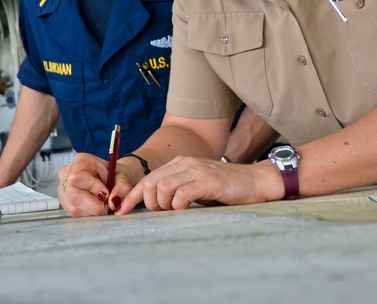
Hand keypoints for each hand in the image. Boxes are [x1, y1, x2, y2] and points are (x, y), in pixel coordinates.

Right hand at [58, 153, 116, 216]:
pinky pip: (74, 213)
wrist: (113, 179)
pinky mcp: (65, 202)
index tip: (106, 193)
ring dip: (91, 211)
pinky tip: (95, 207)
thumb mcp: (123, 177)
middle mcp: (67, 174)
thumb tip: (113, 202)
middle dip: (94, 205)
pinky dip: (88, 214)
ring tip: (102, 204)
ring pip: (73, 208)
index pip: (77, 176)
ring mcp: (63, 189)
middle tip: (107, 205)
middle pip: (73, 196)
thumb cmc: (115, 174)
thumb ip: (121, 188)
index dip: (92, 188)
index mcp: (81, 161)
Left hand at [115, 156, 281, 214]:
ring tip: (174, 211)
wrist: (256, 182)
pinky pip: (181, 194)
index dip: (131, 196)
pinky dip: (178, 206)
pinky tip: (186, 210)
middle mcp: (185, 163)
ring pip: (162, 188)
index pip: (147, 179)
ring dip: (163, 205)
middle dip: (147, 203)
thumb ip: (178, 192)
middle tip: (160, 213)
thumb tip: (154, 208)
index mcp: (180, 163)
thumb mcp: (197, 188)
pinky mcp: (208, 180)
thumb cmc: (226, 189)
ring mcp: (196, 170)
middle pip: (150, 182)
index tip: (120, 212)